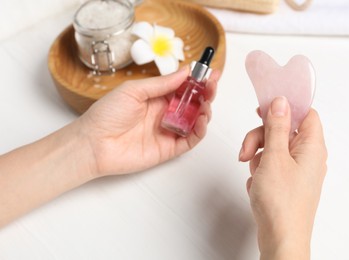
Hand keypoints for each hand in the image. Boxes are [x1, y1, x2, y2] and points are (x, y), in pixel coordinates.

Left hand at [78, 66, 219, 176]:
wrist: (93, 144)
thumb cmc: (107, 114)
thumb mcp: (134, 90)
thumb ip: (161, 84)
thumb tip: (185, 72)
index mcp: (156, 97)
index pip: (183, 87)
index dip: (198, 80)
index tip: (211, 72)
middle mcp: (164, 113)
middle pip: (192, 103)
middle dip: (206, 93)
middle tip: (212, 85)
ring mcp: (168, 131)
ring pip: (195, 121)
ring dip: (205, 111)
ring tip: (206, 103)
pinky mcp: (169, 148)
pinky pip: (190, 139)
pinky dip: (200, 131)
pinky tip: (202, 120)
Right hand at [239, 97, 326, 259]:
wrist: (280, 238)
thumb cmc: (281, 202)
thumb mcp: (274, 157)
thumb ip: (277, 127)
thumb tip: (281, 102)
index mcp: (312, 147)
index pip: (304, 113)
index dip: (285, 107)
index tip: (264, 108)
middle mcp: (307, 157)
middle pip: (282, 130)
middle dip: (260, 137)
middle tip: (247, 151)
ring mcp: (296, 170)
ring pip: (273, 148)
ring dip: (256, 155)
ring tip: (251, 171)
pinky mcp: (286, 182)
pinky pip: (270, 165)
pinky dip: (259, 170)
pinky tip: (257, 183)